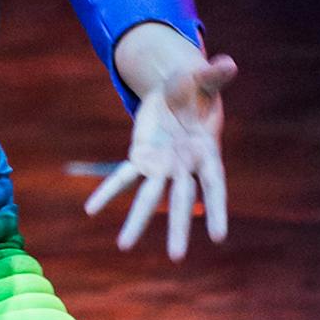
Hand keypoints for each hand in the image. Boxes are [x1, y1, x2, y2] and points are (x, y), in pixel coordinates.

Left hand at [85, 22, 237, 259]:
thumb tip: (228, 63)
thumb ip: (214, 75)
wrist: (177, 91)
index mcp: (207, 152)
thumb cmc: (196, 87)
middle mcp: (185, 166)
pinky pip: (122, 177)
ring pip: (149, 197)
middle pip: (181, 200)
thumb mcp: (203, 78)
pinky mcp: (141, 157)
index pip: (215, 186)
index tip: (219, 236)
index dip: (216, 209)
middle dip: (177, 227)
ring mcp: (161, 166)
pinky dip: (107, 191)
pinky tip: (91, 208)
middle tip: (176, 257)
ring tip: (123, 246)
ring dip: (137, 220)